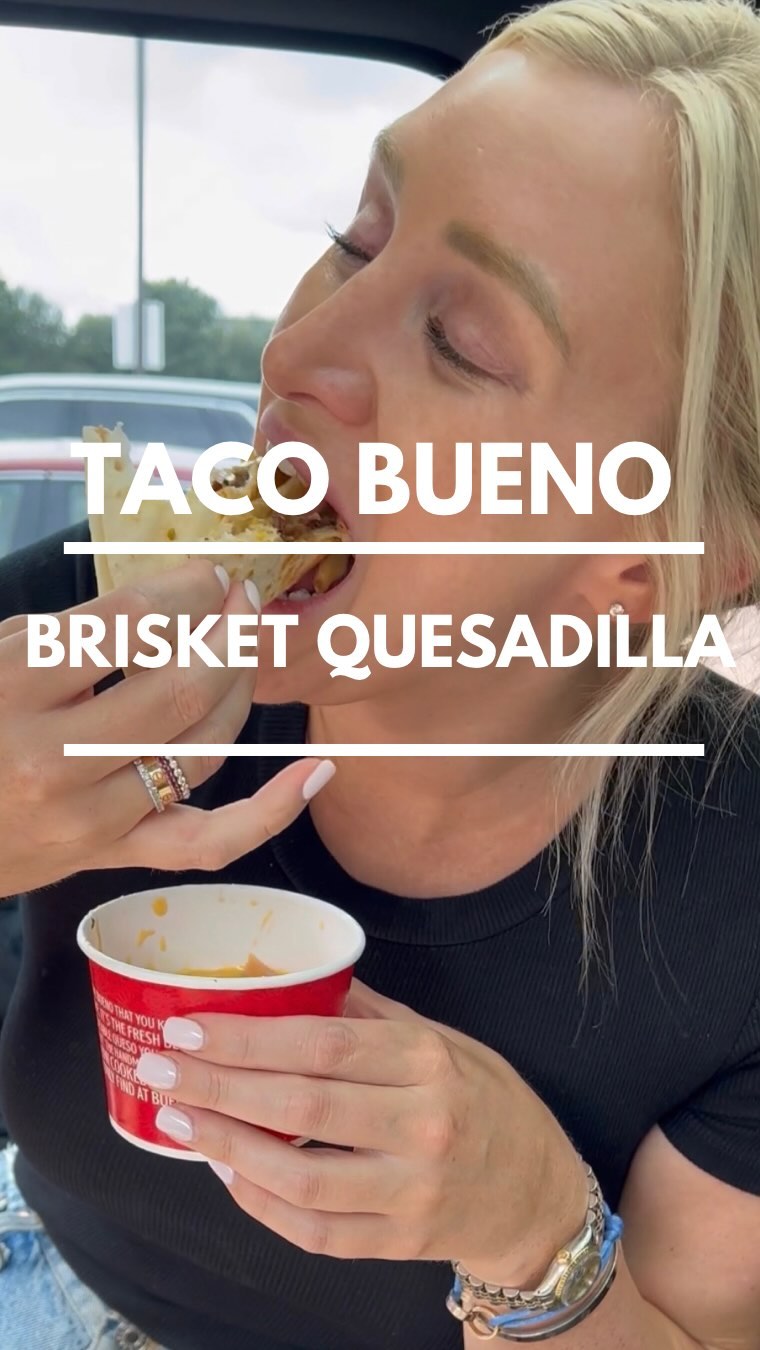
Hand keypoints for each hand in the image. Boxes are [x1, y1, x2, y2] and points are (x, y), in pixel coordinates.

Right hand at [0, 560, 330, 896]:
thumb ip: (69, 633)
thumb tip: (166, 604)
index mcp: (12, 688)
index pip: (130, 624)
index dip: (187, 590)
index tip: (206, 574)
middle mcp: (53, 757)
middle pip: (181, 686)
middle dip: (227, 631)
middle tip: (240, 599)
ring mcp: (88, 817)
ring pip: (203, 750)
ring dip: (240, 689)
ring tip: (242, 648)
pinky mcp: (111, 856)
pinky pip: (209, 840)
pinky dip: (272, 810)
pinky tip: (318, 770)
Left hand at [145, 981, 587, 1277]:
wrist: (539, 1194)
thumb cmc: (485, 1101)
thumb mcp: (444, 1038)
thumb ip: (370, 1013)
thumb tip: (294, 979)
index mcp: (428, 1059)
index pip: (322, 1044)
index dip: (248, 1038)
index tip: (190, 1027)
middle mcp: (422, 1123)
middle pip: (301, 1105)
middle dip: (219, 1085)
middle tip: (161, 1068)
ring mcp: (411, 1190)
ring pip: (301, 1177)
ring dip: (229, 1148)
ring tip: (181, 1120)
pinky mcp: (400, 1243)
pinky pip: (316, 1232)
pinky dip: (262, 1205)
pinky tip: (229, 1173)